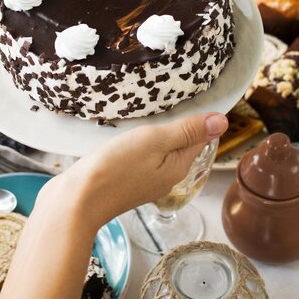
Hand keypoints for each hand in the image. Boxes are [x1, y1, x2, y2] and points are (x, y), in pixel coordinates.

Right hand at [50, 111, 227, 228]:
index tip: (193, 97)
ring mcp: (144, 181)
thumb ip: (186, 131)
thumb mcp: (154, 141)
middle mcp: (166, 177)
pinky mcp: (125, 181)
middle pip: (181, 146)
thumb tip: (223, 121)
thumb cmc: (114, 169)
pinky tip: (128, 136)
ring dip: (158, 135)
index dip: (198, 118)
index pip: (200, 138)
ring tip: (150, 116)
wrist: (75, 201)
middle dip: (179, 126)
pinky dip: (140, 145)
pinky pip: (142, 158)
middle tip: (173, 101)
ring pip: (161, 152)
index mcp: (178, 168)